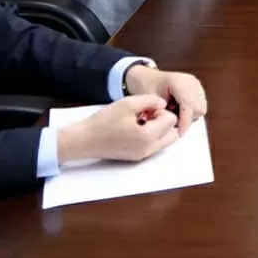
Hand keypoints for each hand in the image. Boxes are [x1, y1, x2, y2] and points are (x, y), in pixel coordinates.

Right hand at [57, 94, 177, 162]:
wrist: (84, 140)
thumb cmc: (104, 121)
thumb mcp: (128, 103)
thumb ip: (151, 100)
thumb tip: (164, 104)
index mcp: (148, 137)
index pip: (172, 120)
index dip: (161, 110)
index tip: (146, 109)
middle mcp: (149, 149)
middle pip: (173, 134)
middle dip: (164, 121)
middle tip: (147, 114)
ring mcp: (143, 155)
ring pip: (165, 141)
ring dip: (159, 129)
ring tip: (141, 120)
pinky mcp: (137, 157)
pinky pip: (154, 146)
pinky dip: (151, 136)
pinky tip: (135, 128)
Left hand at [122, 65, 207, 135]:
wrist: (147, 77)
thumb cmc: (146, 87)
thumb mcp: (149, 101)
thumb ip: (160, 112)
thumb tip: (169, 125)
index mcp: (179, 81)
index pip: (188, 105)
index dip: (185, 121)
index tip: (180, 133)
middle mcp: (191, 81)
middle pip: (198, 108)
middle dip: (187, 119)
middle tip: (172, 120)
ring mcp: (196, 84)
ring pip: (201, 108)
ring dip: (189, 115)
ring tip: (173, 112)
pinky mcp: (198, 88)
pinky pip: (200, 106)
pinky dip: (191, 112)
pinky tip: (178, 109)